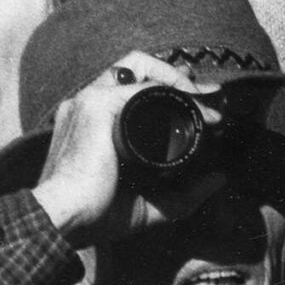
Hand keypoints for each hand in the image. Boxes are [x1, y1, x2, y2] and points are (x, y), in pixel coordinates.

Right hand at [34, 53, 222, 243]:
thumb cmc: (95, 214)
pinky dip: (172, 87)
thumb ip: (185, 193)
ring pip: (139, 66)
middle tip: (206, 91)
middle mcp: (88, 104)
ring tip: (205, 96)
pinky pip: (143, 85)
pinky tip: (193, 99)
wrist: (65, 218)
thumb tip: (219, 178)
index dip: (167, 87)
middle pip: (133, 67)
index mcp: (92, 122)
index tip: (201, 100)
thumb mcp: (148, 202)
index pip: (130, 88)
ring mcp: (91, 101)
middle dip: (173, 73)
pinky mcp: (98, 104)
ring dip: (177, 78)